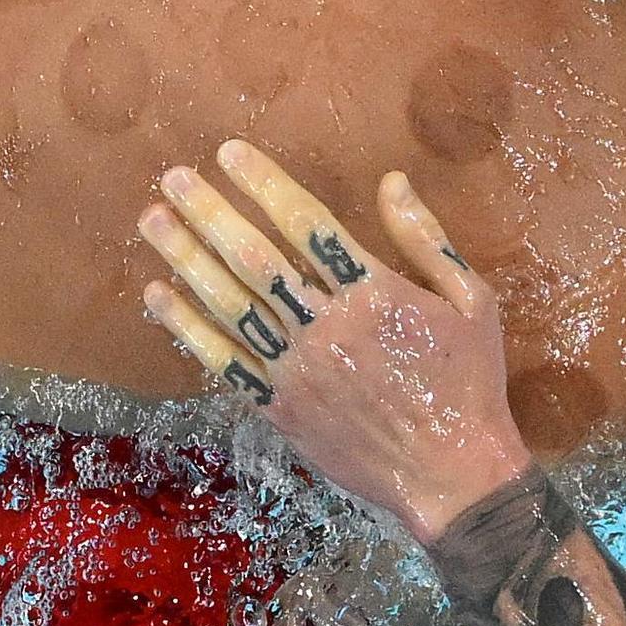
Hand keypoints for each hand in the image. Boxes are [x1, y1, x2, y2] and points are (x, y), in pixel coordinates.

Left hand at [136, 139, 531, 540]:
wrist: (452, 471)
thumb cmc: (469, 381)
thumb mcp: (472, 300)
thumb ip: (427, 239)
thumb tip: (391, 180)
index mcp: (376, 292)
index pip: (308, 224)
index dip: (265, 185)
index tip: (230, 154)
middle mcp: (328, 325)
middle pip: (256, 258)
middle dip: (210, 213)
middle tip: (173, 178)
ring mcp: (298, 369)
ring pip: (230, 304)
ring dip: (186, 259)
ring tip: (153, 221)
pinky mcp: (280, 407)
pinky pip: (224, 362)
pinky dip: (187, 328)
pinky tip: (158, 297)